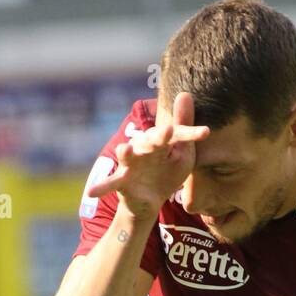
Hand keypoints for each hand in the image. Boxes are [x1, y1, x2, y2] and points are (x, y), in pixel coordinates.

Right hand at [87, 91, 209, 220]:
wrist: (150, 202)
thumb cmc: (167, 173)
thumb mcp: (182, 155)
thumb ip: (185, 129)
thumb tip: (185, 93)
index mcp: (162, 142)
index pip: (177, 134)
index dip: (189, 133)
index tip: (205, 133)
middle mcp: (145, 148)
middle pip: (151, 140)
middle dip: (158, 137)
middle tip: (166, 132)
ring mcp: (132, 163)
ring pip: (128, 155)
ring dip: (127, 152)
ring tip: (125, 150)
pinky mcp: (122, 181)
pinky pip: (111, 182)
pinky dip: (101, 187)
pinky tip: (90, 192)